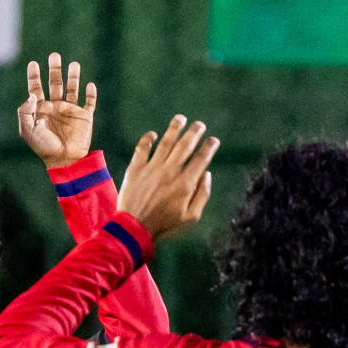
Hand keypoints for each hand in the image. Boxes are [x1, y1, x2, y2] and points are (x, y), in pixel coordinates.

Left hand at [18, 53, 96, 169]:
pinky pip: (89, 102)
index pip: (36, 88)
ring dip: (73, 76)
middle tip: (54, 56)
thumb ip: (25, 111)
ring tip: (74, 64)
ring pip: (72, 88)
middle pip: (55, 83)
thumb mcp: (27, 130)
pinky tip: (89, 85)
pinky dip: (91, 93)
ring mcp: (70, 111)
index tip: (33, 63)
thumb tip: (32, 94)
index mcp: (41, 110)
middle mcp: (55, 107)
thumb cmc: (44, 147)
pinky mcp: (85, 117)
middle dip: (54, 69)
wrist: (64, 160)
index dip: (34, 76)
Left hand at [116, 116, 218, 240]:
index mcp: (185, 183)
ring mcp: (152, 168)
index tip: (213, 140)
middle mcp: (170, 171)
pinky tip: (153, 134)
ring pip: (166, 142)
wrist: (134, 229)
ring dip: (174, 128)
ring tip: (180, 119)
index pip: (201, 159)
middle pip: (185, 145)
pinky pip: (142, 148)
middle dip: (194, 132)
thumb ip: (202, 195)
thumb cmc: (164, 226)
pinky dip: (148, 139)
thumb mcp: (191, 217)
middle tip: (199, 125)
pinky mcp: (135, 169)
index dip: (209, 147)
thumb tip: (207, 174)